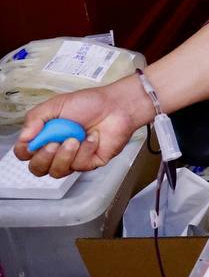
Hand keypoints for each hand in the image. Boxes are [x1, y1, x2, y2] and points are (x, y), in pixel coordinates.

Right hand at [14, 77, 152, 177]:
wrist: (117, 105)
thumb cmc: (89, 104)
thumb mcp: (56, 104)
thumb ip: (36, 119)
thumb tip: (23, 138)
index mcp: (45, 137)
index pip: (25, 154)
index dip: (25, 151)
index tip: (32, 142)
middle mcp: (57, 151)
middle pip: (38, 169)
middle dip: (43, 158)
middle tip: (53, 143)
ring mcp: (73, 159)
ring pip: (57, 172)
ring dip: (64, 156)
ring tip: (74, 139)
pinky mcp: (90, 163)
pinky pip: (80, 165)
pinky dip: (86, 149)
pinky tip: (93, 137)